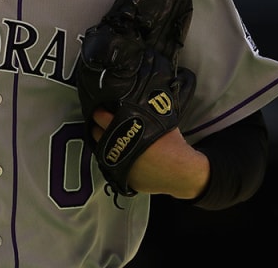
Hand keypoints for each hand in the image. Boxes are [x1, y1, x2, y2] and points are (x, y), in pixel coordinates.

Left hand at [90, 109, 209, 198]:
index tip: (101, 110)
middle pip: (96, 133)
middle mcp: (117, 147)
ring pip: (101, 150)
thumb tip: (138, 100)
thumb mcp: (159, 119)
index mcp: (124, 130)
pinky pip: (110, 165)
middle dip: (98, 127)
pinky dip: (113, 159)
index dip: (99, 112)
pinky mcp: (121, 177)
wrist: (181, 171)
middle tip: (103, 123)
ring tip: (111, 138)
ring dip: (104, 143)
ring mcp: (117, 164)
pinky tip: (120, 154)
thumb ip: (144, 110)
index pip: (100, 117)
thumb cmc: (173, 145)